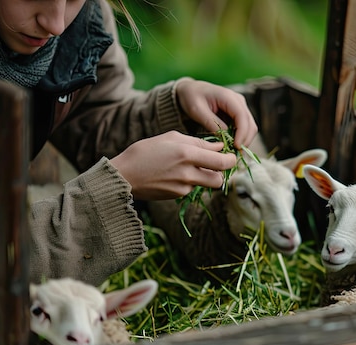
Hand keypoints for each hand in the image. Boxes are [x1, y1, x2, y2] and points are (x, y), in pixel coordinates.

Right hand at [110, 131, 236, 199]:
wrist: (124, 175)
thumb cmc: (145, 151)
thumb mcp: (171, 138)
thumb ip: (198, 142)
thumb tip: (220, 146)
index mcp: (187, 153)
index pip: (222, 162)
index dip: (231, 160)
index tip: (230, 156)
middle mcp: (187, 172)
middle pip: (219, 179)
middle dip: (221, 172)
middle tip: (215, 164)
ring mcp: (183, 186)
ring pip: (207, 184)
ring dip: (206, 177)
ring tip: (192, 167)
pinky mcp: (177, 196)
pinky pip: (193, 188)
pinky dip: (191, 182)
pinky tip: (176, 175)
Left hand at [175, 78, 257, 148]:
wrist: (192, 90)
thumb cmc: (192, 97)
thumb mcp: (197, 110)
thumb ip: (211, 122)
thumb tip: (225, 137)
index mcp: (229, 97)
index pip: (242, 117)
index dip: (242, 133)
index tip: (236, 147)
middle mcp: (239, 101)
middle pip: (250, 124)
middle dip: (245, 141)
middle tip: (234, 154)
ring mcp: (240, 108)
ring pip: (250, 128)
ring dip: (243, 141)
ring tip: (231, 152)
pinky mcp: (238, 115)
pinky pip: (244, 129)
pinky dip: (240, 139)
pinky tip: (231, 147)